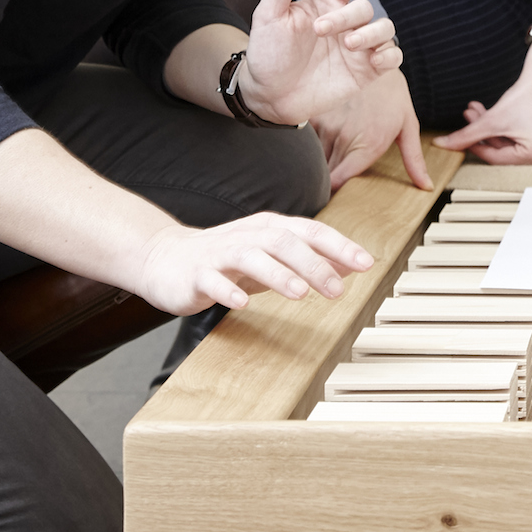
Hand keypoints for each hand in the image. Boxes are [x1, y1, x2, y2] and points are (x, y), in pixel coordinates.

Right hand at [128, 209, 374, 317]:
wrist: (165, 259)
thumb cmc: (227, 259)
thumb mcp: (273, 257)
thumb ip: (311, 259)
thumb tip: (352, 264)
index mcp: (270, 228)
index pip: (311, 231)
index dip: (339, 245)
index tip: (366, 262)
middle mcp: (248, 236)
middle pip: (285, 242)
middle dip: (314, 264)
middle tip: (338, 289)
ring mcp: (220, 254)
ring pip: (251, 257)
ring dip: (278, 274)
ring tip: (300, 293)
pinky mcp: (196, 274)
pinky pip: (213, 280)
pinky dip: (228, 290)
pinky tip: (242, 303)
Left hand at [240, 0, 403, 126]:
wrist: (268, 96)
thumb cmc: (267, 53)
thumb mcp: (268, 15)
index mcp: (325, 5)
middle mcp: (345, 24)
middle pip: (365, 8)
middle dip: (347, 16)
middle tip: (320, 30)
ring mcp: (357, 48)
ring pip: (385, 29)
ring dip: (372, 34)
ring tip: (349, 45)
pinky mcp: (365, 72)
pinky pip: (392, 57)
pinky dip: (390, 55)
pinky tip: (374, 60)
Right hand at [314, 69, 432, 192]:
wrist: (374, 57)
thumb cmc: (392, 95)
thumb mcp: (408, 126)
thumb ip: (414, 160)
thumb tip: (426, 186)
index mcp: (368, 145)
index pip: (338, 183)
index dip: (334, 194)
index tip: (337, 196)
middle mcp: (344, 137)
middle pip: (324, 175)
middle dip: (324, 185)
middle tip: (328, 188)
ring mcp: (327, 125)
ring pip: (313, 160)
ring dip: (317, 166)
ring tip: (321, 169)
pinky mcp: (315, 114)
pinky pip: (305, 142)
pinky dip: (308, 149)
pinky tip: (315, 149)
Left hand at [435, 31, 531, 164]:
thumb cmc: (529, 95)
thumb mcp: (493, 119)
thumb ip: (467, 135)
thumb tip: (443, 144)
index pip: (496, 159)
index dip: (475, 146)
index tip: (461, 137)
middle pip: (503, 150)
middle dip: (482, 132)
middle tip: (469, 116)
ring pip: (510, 141)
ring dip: (491, 127)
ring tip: (476, 110)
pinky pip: (520, 136)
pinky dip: (505, 125)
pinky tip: (491, 112)